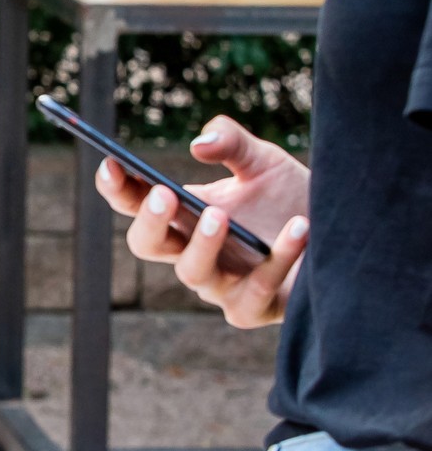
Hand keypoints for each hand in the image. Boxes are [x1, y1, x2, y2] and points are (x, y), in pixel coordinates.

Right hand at [96, 115, 310, 326]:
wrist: (338, 232)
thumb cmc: (289, 199)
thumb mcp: (262, 161)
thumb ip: (232, 143)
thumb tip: (199, 146)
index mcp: (182, 215)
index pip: (135, 203)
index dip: (117, 187)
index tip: (112, 164)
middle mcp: (191, 252)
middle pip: (147, 244)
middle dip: (149, 221)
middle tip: (163, 194)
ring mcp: (219, 284)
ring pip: (192, 272)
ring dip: (202, 243)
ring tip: (219, 214)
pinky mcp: (254, 308)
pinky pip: (257, 287)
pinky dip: (278, 257)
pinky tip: (298, 227)